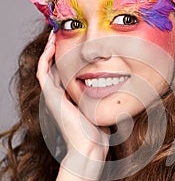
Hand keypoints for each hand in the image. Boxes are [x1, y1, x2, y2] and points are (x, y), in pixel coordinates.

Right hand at [36, 31, 109, 177]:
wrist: (89, 146)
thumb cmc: (98, 132)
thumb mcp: (103, 110)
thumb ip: (108, 100)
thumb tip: (125, 91)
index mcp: (69, 98)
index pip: (65, 72)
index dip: (67, 57)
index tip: (75, 43)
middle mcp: (59, 95)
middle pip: (54, 66)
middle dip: (57, 50)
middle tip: (61, 34)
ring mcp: (53, 96)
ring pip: (45, 66)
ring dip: (48, 50)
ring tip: (54, 35)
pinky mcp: (50, 96)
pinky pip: (42, 71)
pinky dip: (44, 57)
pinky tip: (51, 45)